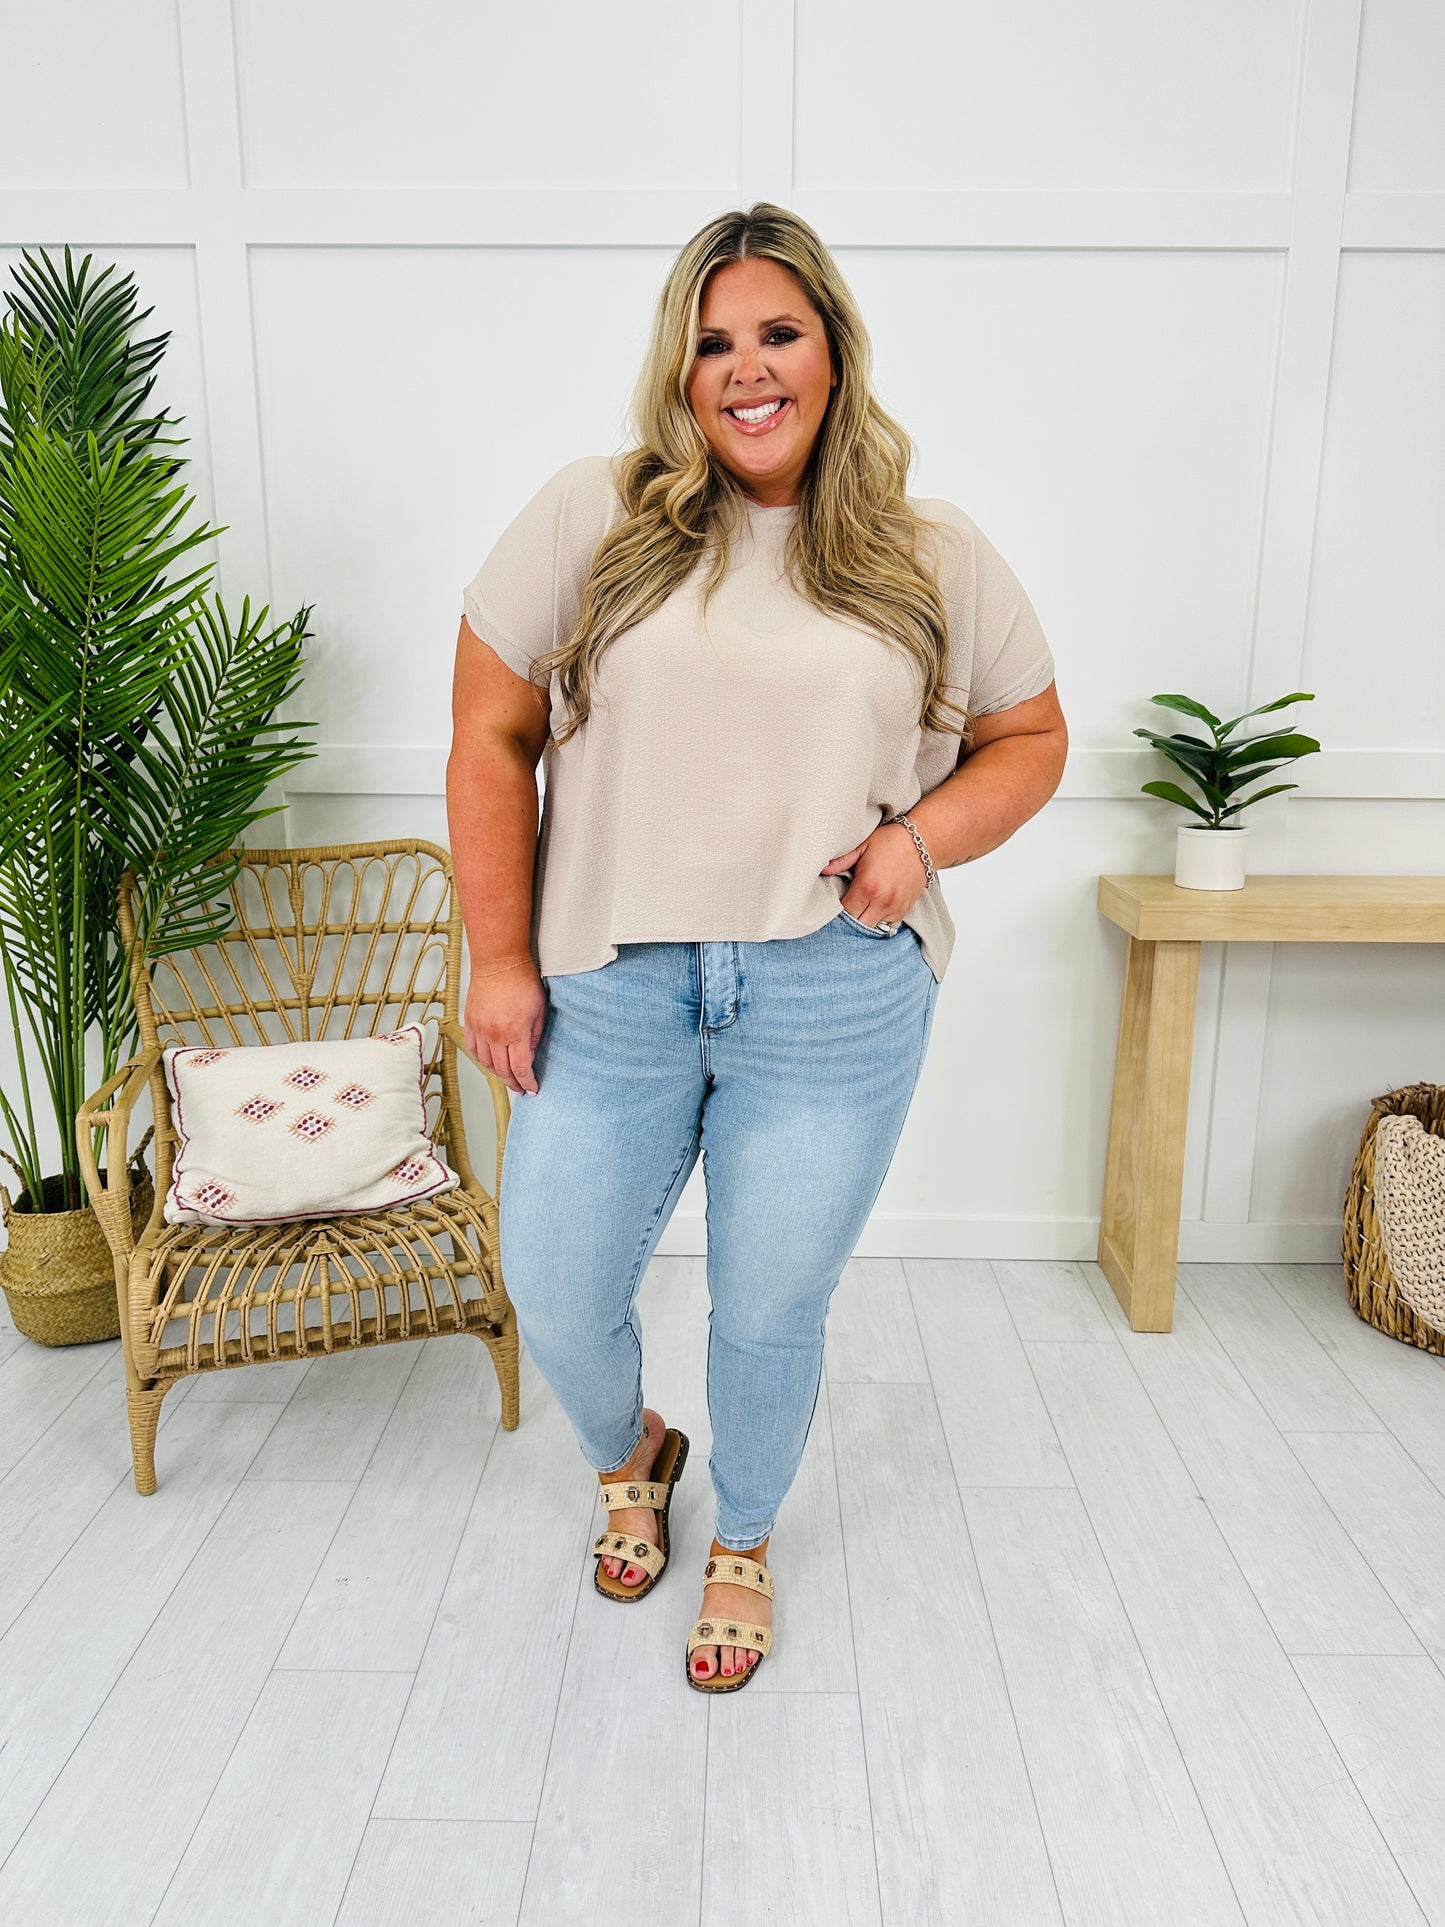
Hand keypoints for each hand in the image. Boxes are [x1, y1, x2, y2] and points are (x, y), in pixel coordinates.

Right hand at [463, 962, 546, 1094]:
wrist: (499, 962)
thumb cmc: (522, 981)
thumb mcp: (539, 1011)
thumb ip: (534, 1036)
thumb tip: (530, 1055)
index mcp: (515, 1033)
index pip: (521, 1068)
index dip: (528, 1082)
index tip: (533, 1089)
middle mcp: (495, 1035)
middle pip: (503, 1070)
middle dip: (514, 1083)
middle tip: (521, 1088)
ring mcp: (480, 1030)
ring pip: (486, 1063)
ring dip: (498, 1074)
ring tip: (508, 1078)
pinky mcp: (470, 1023)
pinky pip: (473, 1049)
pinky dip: (482, 1060)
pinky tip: (489, 1063)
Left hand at [819, 820, 928, 927]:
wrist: (923, 842)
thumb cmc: (891, 842)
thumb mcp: (862, 846)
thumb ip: (841, 861)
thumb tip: (822, 869)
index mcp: (868, 887)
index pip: (846, 912)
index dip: (838, 910)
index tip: (836, 902)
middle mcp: (882, 901)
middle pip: (859, 925)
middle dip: (851, 918)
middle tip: (847, 907)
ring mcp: (895, 908)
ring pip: (873, 927)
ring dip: (865, 920)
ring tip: (861, 908)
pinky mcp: (905, 910)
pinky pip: (888, 925)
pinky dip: (879, 921)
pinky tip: (874, 909)